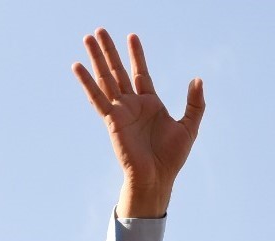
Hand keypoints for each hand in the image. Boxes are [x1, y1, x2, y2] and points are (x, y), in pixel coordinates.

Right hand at [72, 28, 205, 216]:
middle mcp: (133, 105)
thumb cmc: (172, 157)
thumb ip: (194, 103)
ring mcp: (120, 111)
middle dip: (110, 51)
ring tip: (88, 38)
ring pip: (106, 79)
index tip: (132, 36)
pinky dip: (87, 82)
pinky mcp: (111, 120)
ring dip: (97, 59)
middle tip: (100, 30)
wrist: (158, 177)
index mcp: (150, 104)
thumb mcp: (189, 126)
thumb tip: (197, 79)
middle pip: (118, 71)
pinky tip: (77, 66)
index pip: (140, 72)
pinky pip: (97, 97)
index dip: (136, 55)